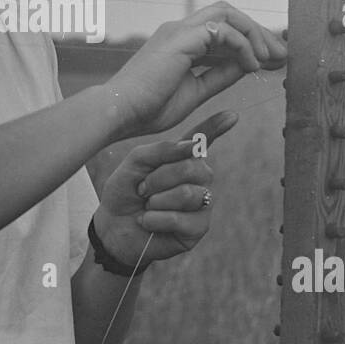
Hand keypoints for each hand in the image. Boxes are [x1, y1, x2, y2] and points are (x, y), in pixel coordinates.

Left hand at [93, 111, 238, 269]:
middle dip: (159, 178)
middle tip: (142, 189)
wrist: (112, 225)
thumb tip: (193, 147)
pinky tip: (147, 222)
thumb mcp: (136, 163)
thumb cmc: (125, 192)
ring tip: (146, 206)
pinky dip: (156, 219)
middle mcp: (198, 179)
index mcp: (183, 158)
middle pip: (192, 168)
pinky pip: (181, 219)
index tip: (232, 115)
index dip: (216, 127)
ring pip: (188, 194)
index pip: (202, 140)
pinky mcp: (198, 229)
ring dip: (157, 201)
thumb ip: (162, 150)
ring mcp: (202, 204)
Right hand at [102, 1, 285, 142]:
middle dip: (258, 31)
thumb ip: (220, 76)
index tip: (273, 60)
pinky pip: (222, 31)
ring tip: (271, 58)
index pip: (222, 29)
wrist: (119, 112)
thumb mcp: (195, 91)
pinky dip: (243, 45)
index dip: (250, 42)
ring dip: (254, 34)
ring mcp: (179, 30)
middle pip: (228, 14)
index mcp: (180, 42)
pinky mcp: (181, 39)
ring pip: (227, 14)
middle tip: (282, 54)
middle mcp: (179, 30)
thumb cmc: (148, 108)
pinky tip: (252, 65)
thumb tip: (248, 66)